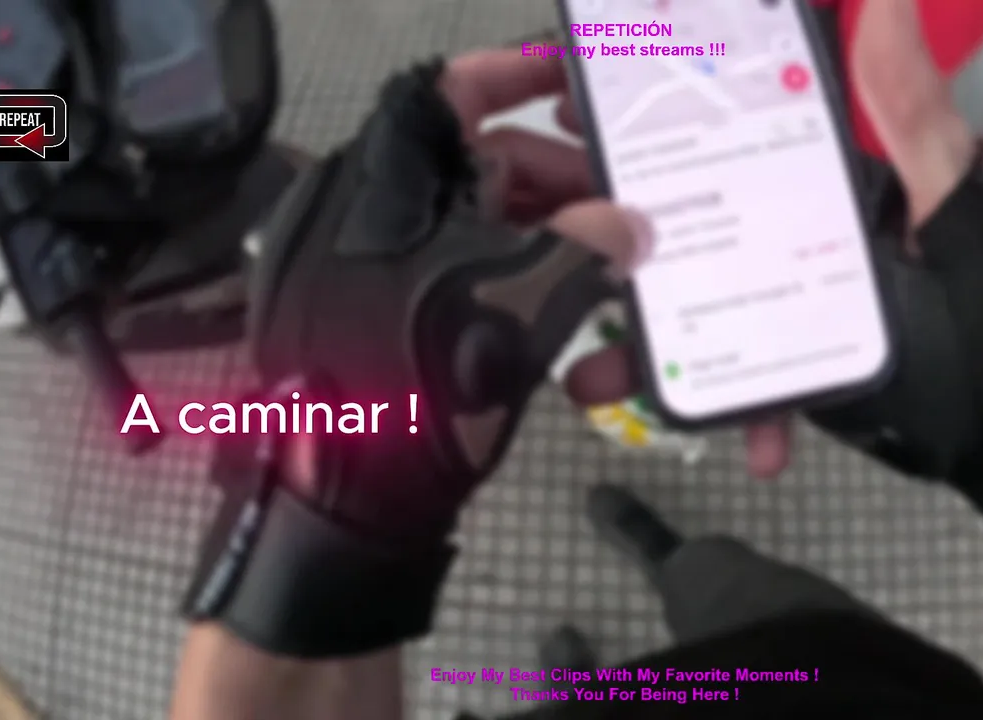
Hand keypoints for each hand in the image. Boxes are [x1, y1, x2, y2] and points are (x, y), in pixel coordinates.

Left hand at [245, 51, 643, 540]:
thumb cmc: (419, 369)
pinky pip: (478, 275)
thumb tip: (631, 226)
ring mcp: (394, 270)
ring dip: (556, 234)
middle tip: (630, 205)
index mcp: (392, 183)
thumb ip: (587, 247)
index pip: (449, 93)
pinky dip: (527, 279)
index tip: (575, 83)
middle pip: (485, 163)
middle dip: (564, 178)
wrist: (351, 491)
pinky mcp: (410, 319)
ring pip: (489, 225)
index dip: (513, 74)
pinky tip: (577, 302)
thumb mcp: (516, 297)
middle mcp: (386, 213)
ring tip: (619, 260)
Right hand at [565, 0, 982, 516]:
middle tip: (542, 229)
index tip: (580, 99)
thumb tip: (891, 2)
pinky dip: (738, 417)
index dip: (652, 113)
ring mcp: (786, 303)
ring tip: (591, 376)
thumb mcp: (955, 207)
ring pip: (692, 309)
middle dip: (605, 228)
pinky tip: (747, 450)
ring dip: (641, 344)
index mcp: (824, 178)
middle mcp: (792, 231)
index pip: (724, 130)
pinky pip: (742, 384)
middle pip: (683, 220)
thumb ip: (914, 116)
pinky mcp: (791, 365)